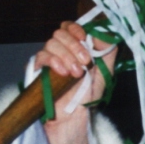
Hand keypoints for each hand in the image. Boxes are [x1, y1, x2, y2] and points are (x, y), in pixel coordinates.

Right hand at [35, 21, 117, 143]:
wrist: (74, 116)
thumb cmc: (88, 94)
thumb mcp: (104, 71)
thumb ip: (107, 51)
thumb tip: (105, 32)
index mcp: (74, 47)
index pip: (69, 27)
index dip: (76, 28)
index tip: (85, 38)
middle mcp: (60, 50)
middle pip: (60, 33)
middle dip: (74, 46)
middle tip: (85, 62)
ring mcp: (48, 59)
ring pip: (51, 43)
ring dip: (67, 56)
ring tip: (77, 74)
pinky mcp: (37, 70)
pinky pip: (41, 56)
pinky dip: (53, 61)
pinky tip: (63, 72)